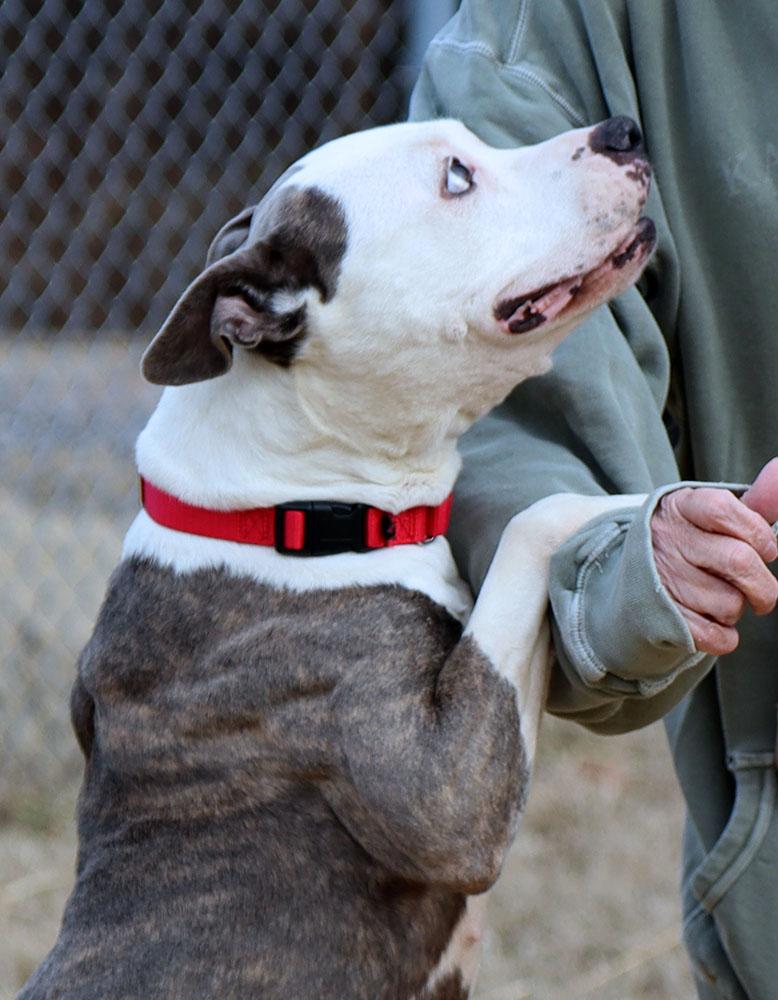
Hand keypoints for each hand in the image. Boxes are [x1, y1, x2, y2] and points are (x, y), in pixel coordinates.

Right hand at [651, 459, 777, 654]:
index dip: (758, 534)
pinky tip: (714, 621)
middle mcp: (666, 540)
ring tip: (722, 599)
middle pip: (738, 562)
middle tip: (763, 592)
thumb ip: (756, 499)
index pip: (725, 510)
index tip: (766, 548)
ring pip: (729, 603)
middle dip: (764, 585)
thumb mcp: (715, 513)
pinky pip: (713, 636)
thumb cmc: (693, 540)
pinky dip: (725, 636)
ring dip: (738, 608)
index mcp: (681, 507)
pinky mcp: (661, 617)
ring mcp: (661, 579)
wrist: (640, 575)